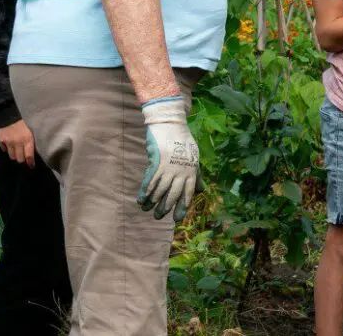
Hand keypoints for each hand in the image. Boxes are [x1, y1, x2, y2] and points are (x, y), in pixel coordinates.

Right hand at [0, 120, 36, 166]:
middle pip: (19, 158)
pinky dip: (7, 149)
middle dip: (22, 159)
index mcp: (27, 139)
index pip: (29, 156)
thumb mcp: (32, 129)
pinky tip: (10, 146)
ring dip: (15, 155)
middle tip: (24, 157)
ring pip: (11, 156)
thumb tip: (35, 150)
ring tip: (17, 152)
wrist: (8, 111)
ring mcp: (8, 142)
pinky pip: (4, 149)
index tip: (31, 165)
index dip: (30, 162)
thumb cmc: (24, 119)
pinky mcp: (1, 140)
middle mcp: (18, 143)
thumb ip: (32, 139)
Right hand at [138, 96, 199, 220]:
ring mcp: (169, 167)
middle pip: (173, 194)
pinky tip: (140, 200)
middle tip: (158, 217)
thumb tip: (202, 190)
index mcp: (191, 171)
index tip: (176, 219)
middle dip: (165, 208)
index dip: (182, 207)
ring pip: (160, 190)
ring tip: (146, 210)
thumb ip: (197, 175)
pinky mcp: (157, 162)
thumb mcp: (194, 157)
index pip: (187, 194)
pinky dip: (145, 192)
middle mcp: (181, 171)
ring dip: (152, 202)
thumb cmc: (183, 140)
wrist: (171, 123)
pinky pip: (150, 181)